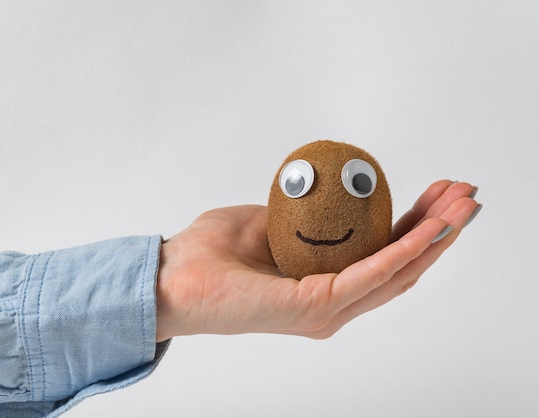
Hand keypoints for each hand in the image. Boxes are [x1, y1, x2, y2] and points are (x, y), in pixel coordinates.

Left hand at [155, 180, 479, 341]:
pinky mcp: (316, 308)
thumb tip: (319, 198)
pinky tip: (428, 228)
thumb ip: (298, 218)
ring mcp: (326, 310)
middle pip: (399, 266)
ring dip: (433, 238)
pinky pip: (371, 274)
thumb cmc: (207, 255)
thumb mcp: (264, 223)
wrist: (172, 279)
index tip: (437, 194)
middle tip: (464, 195)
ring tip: (462, 205)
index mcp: (318, 284)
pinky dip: (404, 250)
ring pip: (396, 273)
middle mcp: (330, 302)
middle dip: (437, 230)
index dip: (414, 227)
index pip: (379, 257)